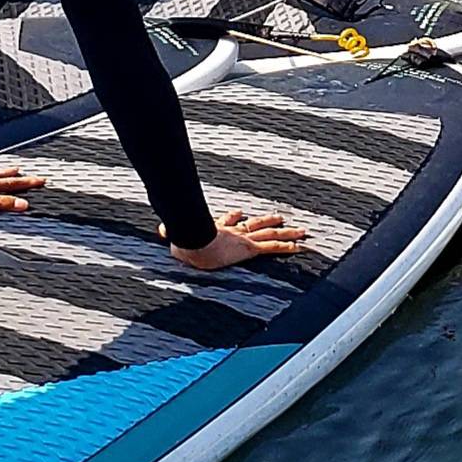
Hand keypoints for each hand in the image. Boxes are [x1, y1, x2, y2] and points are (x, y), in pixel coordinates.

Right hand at [170, 210, 308, 270]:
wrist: (194, 246)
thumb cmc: (184, 243)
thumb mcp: (176, 238)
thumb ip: (170, 232)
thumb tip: (160, 229)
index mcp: (216, 230)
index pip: (228, 222)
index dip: (234, 217)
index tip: (240, 212)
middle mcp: (233, 233)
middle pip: (254, 225)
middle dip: (267, 221)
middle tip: (279, 217)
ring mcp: (242, 240)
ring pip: (269, 234)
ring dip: (286, 232)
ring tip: (301, 230)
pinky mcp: (249, 248)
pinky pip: (271, 247)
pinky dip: (286, 246)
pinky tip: (299, 246)